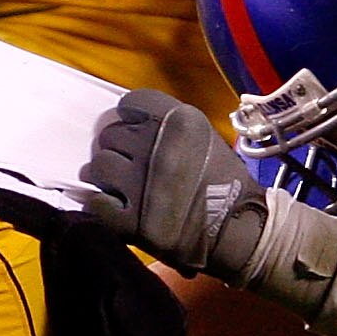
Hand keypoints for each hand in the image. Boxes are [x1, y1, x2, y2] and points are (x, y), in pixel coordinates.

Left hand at [81, 87, 271, 278]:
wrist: (241, 231)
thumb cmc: (225, 186)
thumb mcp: (207, 139)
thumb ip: (171, 128)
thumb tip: (128, 124)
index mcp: (180, 123)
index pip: (130, 103)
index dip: (126, 119)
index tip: (131, 133)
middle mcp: (157, 148)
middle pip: (109, 135)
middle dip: (114, 149)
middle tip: (123, 165)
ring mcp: (142, 184)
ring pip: (97, 167)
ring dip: (101, 177)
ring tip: (113, 186)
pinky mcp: (132, 220)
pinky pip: (95, 201)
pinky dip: (98, 204)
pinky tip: (110, 206)